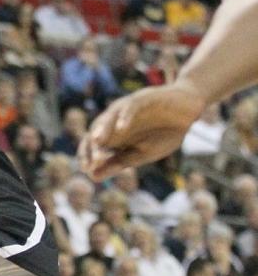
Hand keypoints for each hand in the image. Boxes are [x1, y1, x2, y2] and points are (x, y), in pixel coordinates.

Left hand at [78, 83, 204, 178]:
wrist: (189, 109)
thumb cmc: (166, 132)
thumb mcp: (142, 153)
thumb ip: (119, 162)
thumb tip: (93, 176)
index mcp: (115, 134)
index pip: (93, 144)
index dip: (87, 155)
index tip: (86, 170)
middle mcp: (117, 120)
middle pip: (97, 131)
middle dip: (92, 146)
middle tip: (90, 163)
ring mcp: (128, 108)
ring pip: (110, 116)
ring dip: (103, 129)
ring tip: (96, 141)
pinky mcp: (143, 98)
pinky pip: (130, 107)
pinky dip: (125, 117)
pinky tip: (121, 128)